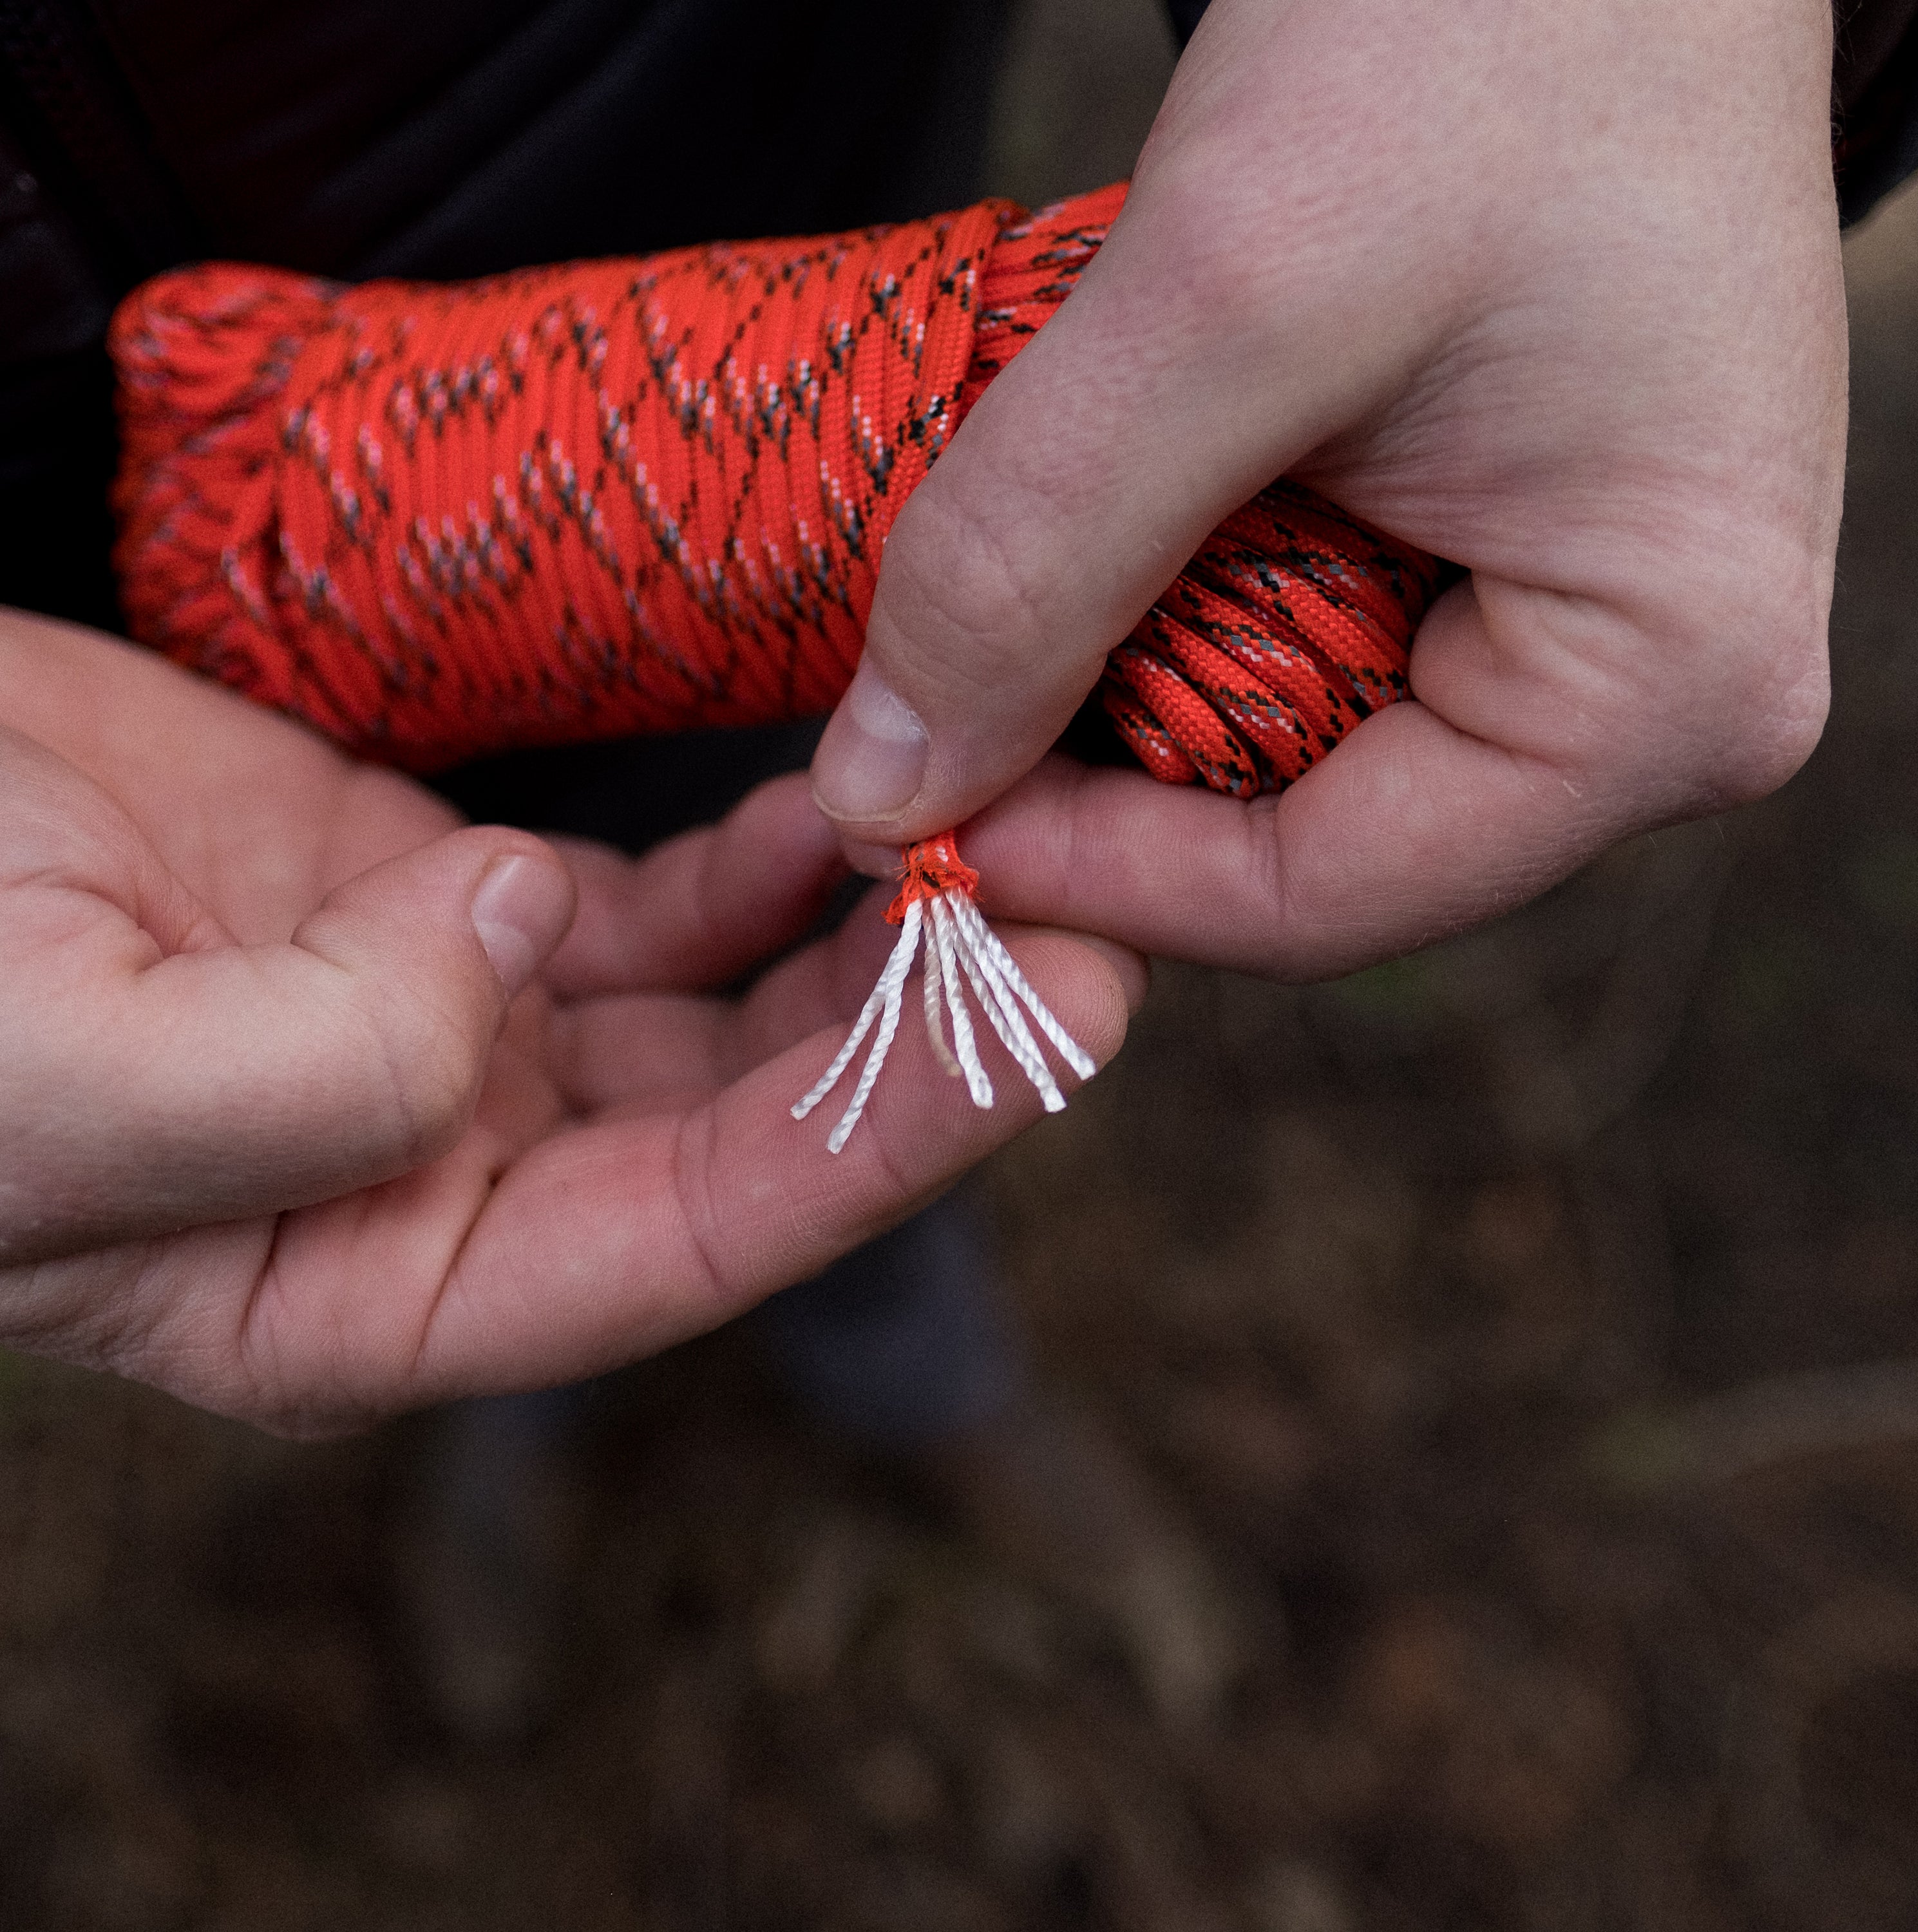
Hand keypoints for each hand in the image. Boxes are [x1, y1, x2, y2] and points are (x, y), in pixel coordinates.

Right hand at [0, 608, 1138, 1433]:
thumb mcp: (56, 1085)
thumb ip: (310, 1078)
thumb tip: (519, 944)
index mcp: (382, 1293)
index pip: (695, 1240)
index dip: (884, 1138)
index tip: (1049, 1023)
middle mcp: (457, 1180)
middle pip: (748, 1128)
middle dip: (923, 1035)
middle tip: (1092, 917)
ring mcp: (471, 1036)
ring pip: (728, 1013)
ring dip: (872, 940)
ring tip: (1013, 843)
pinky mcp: (456, 905)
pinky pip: (662, 901)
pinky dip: (769, 859)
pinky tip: (859, 805)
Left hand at [810, 0, 1844, 976]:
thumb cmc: (1499, 27)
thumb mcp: (1233, 292)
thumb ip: (1036, 556)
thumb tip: (877, 793)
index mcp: (1665, 696)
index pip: (1314, 898)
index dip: (1087, 876)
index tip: (896, 809)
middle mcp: (1652, 712)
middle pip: (1295, 851)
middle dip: (1095, 789)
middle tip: (913, 714)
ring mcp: (1579, 648)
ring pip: (1281, 764)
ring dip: (1118, 700)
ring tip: (997, 600)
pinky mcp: (1509, 578)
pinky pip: (1306, 663)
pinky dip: (1174, 619)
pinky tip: (1100, 544)